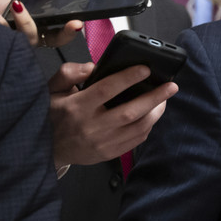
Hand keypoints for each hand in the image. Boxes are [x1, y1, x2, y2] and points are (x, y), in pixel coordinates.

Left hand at [0, 0, 81, 47]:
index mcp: (40, 29)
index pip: (61, 34)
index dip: (72, 30)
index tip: (78, 23)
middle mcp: (32, 40)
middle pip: (54, 41)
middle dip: (65, 33)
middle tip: (72, 23)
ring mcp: (17, 45)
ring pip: (30, 37)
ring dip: (25, 20)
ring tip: (16, 5)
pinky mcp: (0, 45)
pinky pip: (5, 37)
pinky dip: (0, 23)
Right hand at [46, 62, 177, 167]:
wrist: (48, 149)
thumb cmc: (53, 116)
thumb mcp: (52, 90)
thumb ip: (70, 73)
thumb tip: (93, 67)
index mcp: (78, 107)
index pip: (107, 89)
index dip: (128, 78)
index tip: (146, 69)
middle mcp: (92, 126)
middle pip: (130, 111)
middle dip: (154, 97)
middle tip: (171, 86)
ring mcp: (103, 143)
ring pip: (138, 128)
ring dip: (155, 113)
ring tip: (165, 99)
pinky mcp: (110, 154)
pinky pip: (136, 140)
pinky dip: (147, 127)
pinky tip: (152, 115)